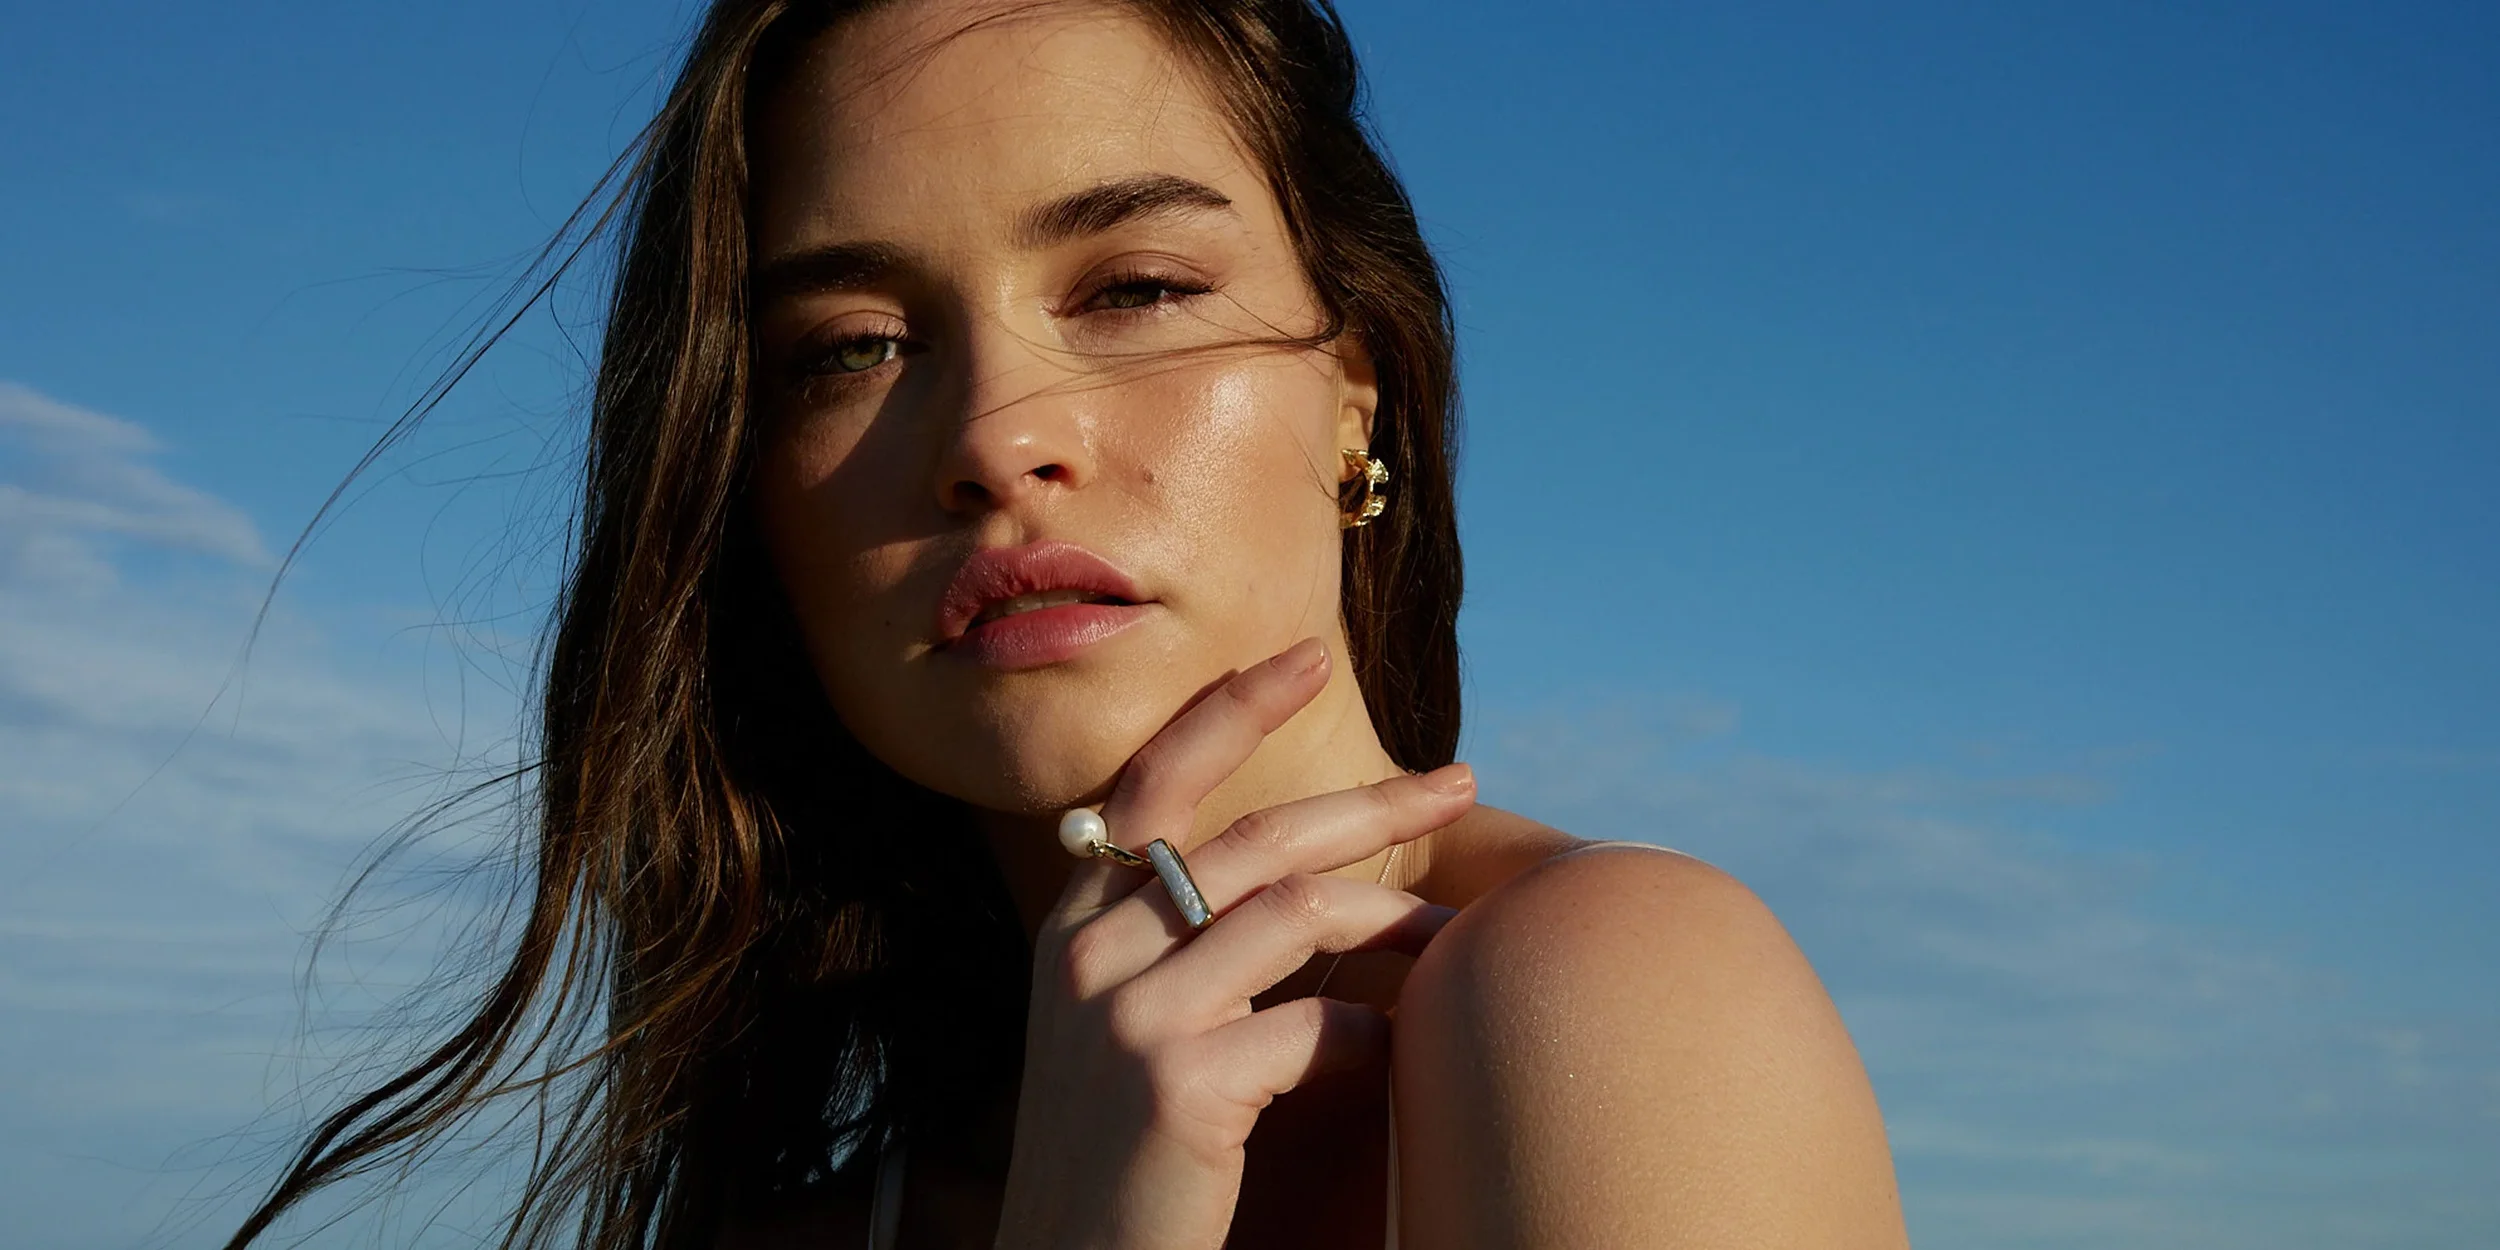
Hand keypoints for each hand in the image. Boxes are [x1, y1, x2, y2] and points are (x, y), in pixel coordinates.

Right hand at [991, 636, 1475, 1249]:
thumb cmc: (1117, 1166)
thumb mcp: (1120, 1034)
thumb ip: (1182, 954)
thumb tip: (1308, 890)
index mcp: (1075, 925)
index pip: (1154, 779)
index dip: (1231, 708)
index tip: (1306, 657)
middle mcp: (1089, 951)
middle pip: (1255, 834)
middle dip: (1372, 802)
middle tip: (1461, 782)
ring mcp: (1126, 1015)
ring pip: (1296, 912)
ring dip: (1395, 919)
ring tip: (1458, 935)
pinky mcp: (1176, 1086)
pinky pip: (1318, 1028)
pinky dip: (1376, 1037)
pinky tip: (1400, 1059)